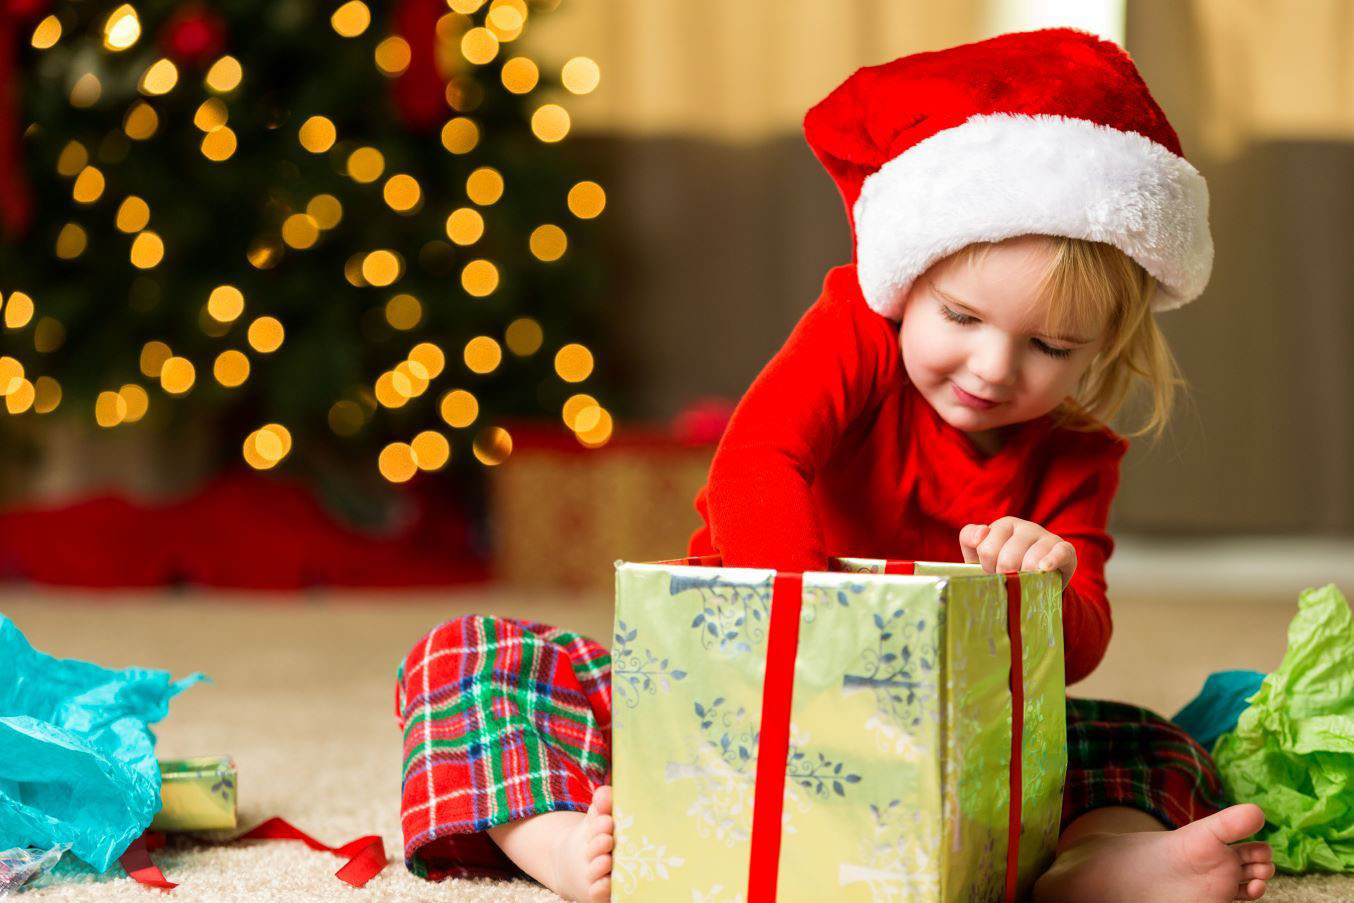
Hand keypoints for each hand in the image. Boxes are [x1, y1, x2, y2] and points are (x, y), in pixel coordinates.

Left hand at [958, 517, 1076, 586]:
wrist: (1037, 582)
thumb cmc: (1004, 567)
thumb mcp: (980, 556)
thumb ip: (969, 540)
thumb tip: (982, 531)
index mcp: (1003, 526)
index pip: (985, 547)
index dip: (986, 567)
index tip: (992, 572)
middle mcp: (1025, 527)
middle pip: (1006, 557)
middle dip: (1005, 576)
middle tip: (1009, 581)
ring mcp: (1046, 537)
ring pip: (1030, 559)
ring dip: (1024, 579)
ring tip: (1024, 583)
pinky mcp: (1065, 549)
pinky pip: (1059, 552)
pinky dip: (1051, 561)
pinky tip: (1044, 568)